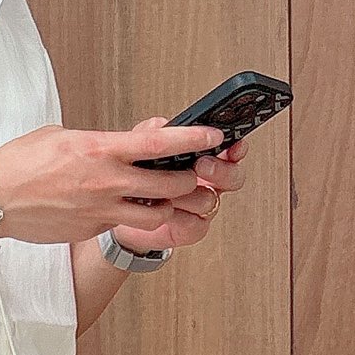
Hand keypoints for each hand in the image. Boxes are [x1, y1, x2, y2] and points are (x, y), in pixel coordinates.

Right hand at [0, 119, 227, 244]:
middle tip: (196, 174)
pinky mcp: (91, 230)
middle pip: (168, 184)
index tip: (212, 136)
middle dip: (190, 180)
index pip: (159, 144)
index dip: (192, 140)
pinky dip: (136, 217)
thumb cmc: (21, 163)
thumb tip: (118, 143)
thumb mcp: (62, 136)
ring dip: (169, 206)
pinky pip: (125, 225)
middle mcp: (105, 181)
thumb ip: (97, 141)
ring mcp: (100, 210)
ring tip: (171, 197)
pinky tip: (133, 209)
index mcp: (99, 148)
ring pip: (155, 214)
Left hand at [107, 115, 250, 254]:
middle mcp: (206, 183)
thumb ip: (153, 133)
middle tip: (201, 165)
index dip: (235, 146)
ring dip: (188, 194)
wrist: (119, 213)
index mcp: (203, 158)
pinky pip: (194, 224)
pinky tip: (163, 209)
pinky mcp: (189, 230)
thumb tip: (162, 125)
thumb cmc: (136, 178)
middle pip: (233, 177)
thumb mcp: (141, 148)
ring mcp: (200, 207)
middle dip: (219, 170)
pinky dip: (178, 216)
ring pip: (209, 200)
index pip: (230, 150)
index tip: (226, 140)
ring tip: (167, 190)